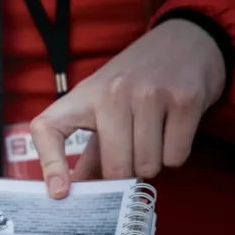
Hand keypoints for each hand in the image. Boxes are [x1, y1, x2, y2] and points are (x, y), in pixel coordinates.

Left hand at [29, 18, 227, 198]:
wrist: (186, 40)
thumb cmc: (135, 83)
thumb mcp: (102, 107)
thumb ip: (89, 153)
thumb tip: (69, 193)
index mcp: (82, 96)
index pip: (48, 129)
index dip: (50, 164)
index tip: (59, 193)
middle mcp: (112, 92)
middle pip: (116, 169)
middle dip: (126, 175)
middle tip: (132, 152)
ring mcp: (149, 94)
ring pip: (148, 167)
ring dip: (152, 163)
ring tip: (153, 134)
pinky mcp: (184, 99)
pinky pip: (175, 158)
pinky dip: (175, 154)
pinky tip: (173, 128)